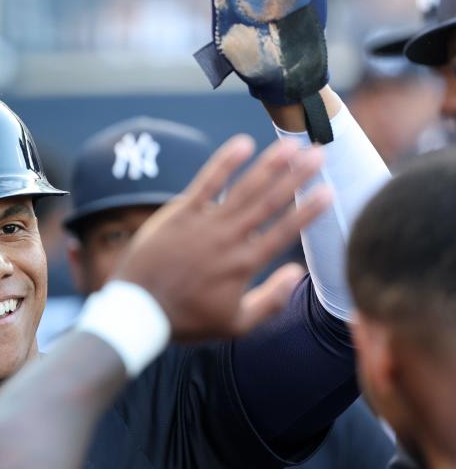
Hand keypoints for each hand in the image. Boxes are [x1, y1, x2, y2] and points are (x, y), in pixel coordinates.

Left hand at [115, 136, 330, 339]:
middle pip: (269, 203)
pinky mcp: (179, 213)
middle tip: (320, 154)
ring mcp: (204, 224)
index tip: (330, 190)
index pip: (284, 232)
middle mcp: (228, 240)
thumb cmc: (186, 320)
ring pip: (243, 189)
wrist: (138, 309)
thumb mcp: (234, 324)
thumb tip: (297, 273)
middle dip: (297, 177)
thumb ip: (270, 301)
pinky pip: (205, 183)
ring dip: (269, 165)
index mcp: (244, 265)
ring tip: (291, 145)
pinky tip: (242, 144)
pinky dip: (224, 163)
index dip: (309, 210)